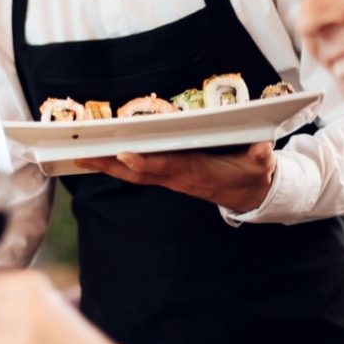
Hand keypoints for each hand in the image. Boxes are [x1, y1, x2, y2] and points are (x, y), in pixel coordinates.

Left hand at [75, 141, 275, 212]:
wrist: (249, 194)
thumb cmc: (252, 173)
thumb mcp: (261, 165)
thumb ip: (261, 156)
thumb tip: (262, 148)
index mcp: (197, 172)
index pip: (167, 166)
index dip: (146, 162)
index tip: (125, 154)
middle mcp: (178, 177)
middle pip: (139, 172)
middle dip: (110, 165)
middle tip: (83, 155)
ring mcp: (170, 179)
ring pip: (133, 174)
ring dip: (106, 166)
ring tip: (80, 156)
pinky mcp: (167, 178)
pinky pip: (136, 174)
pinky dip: (115, 167)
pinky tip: (98, 160)